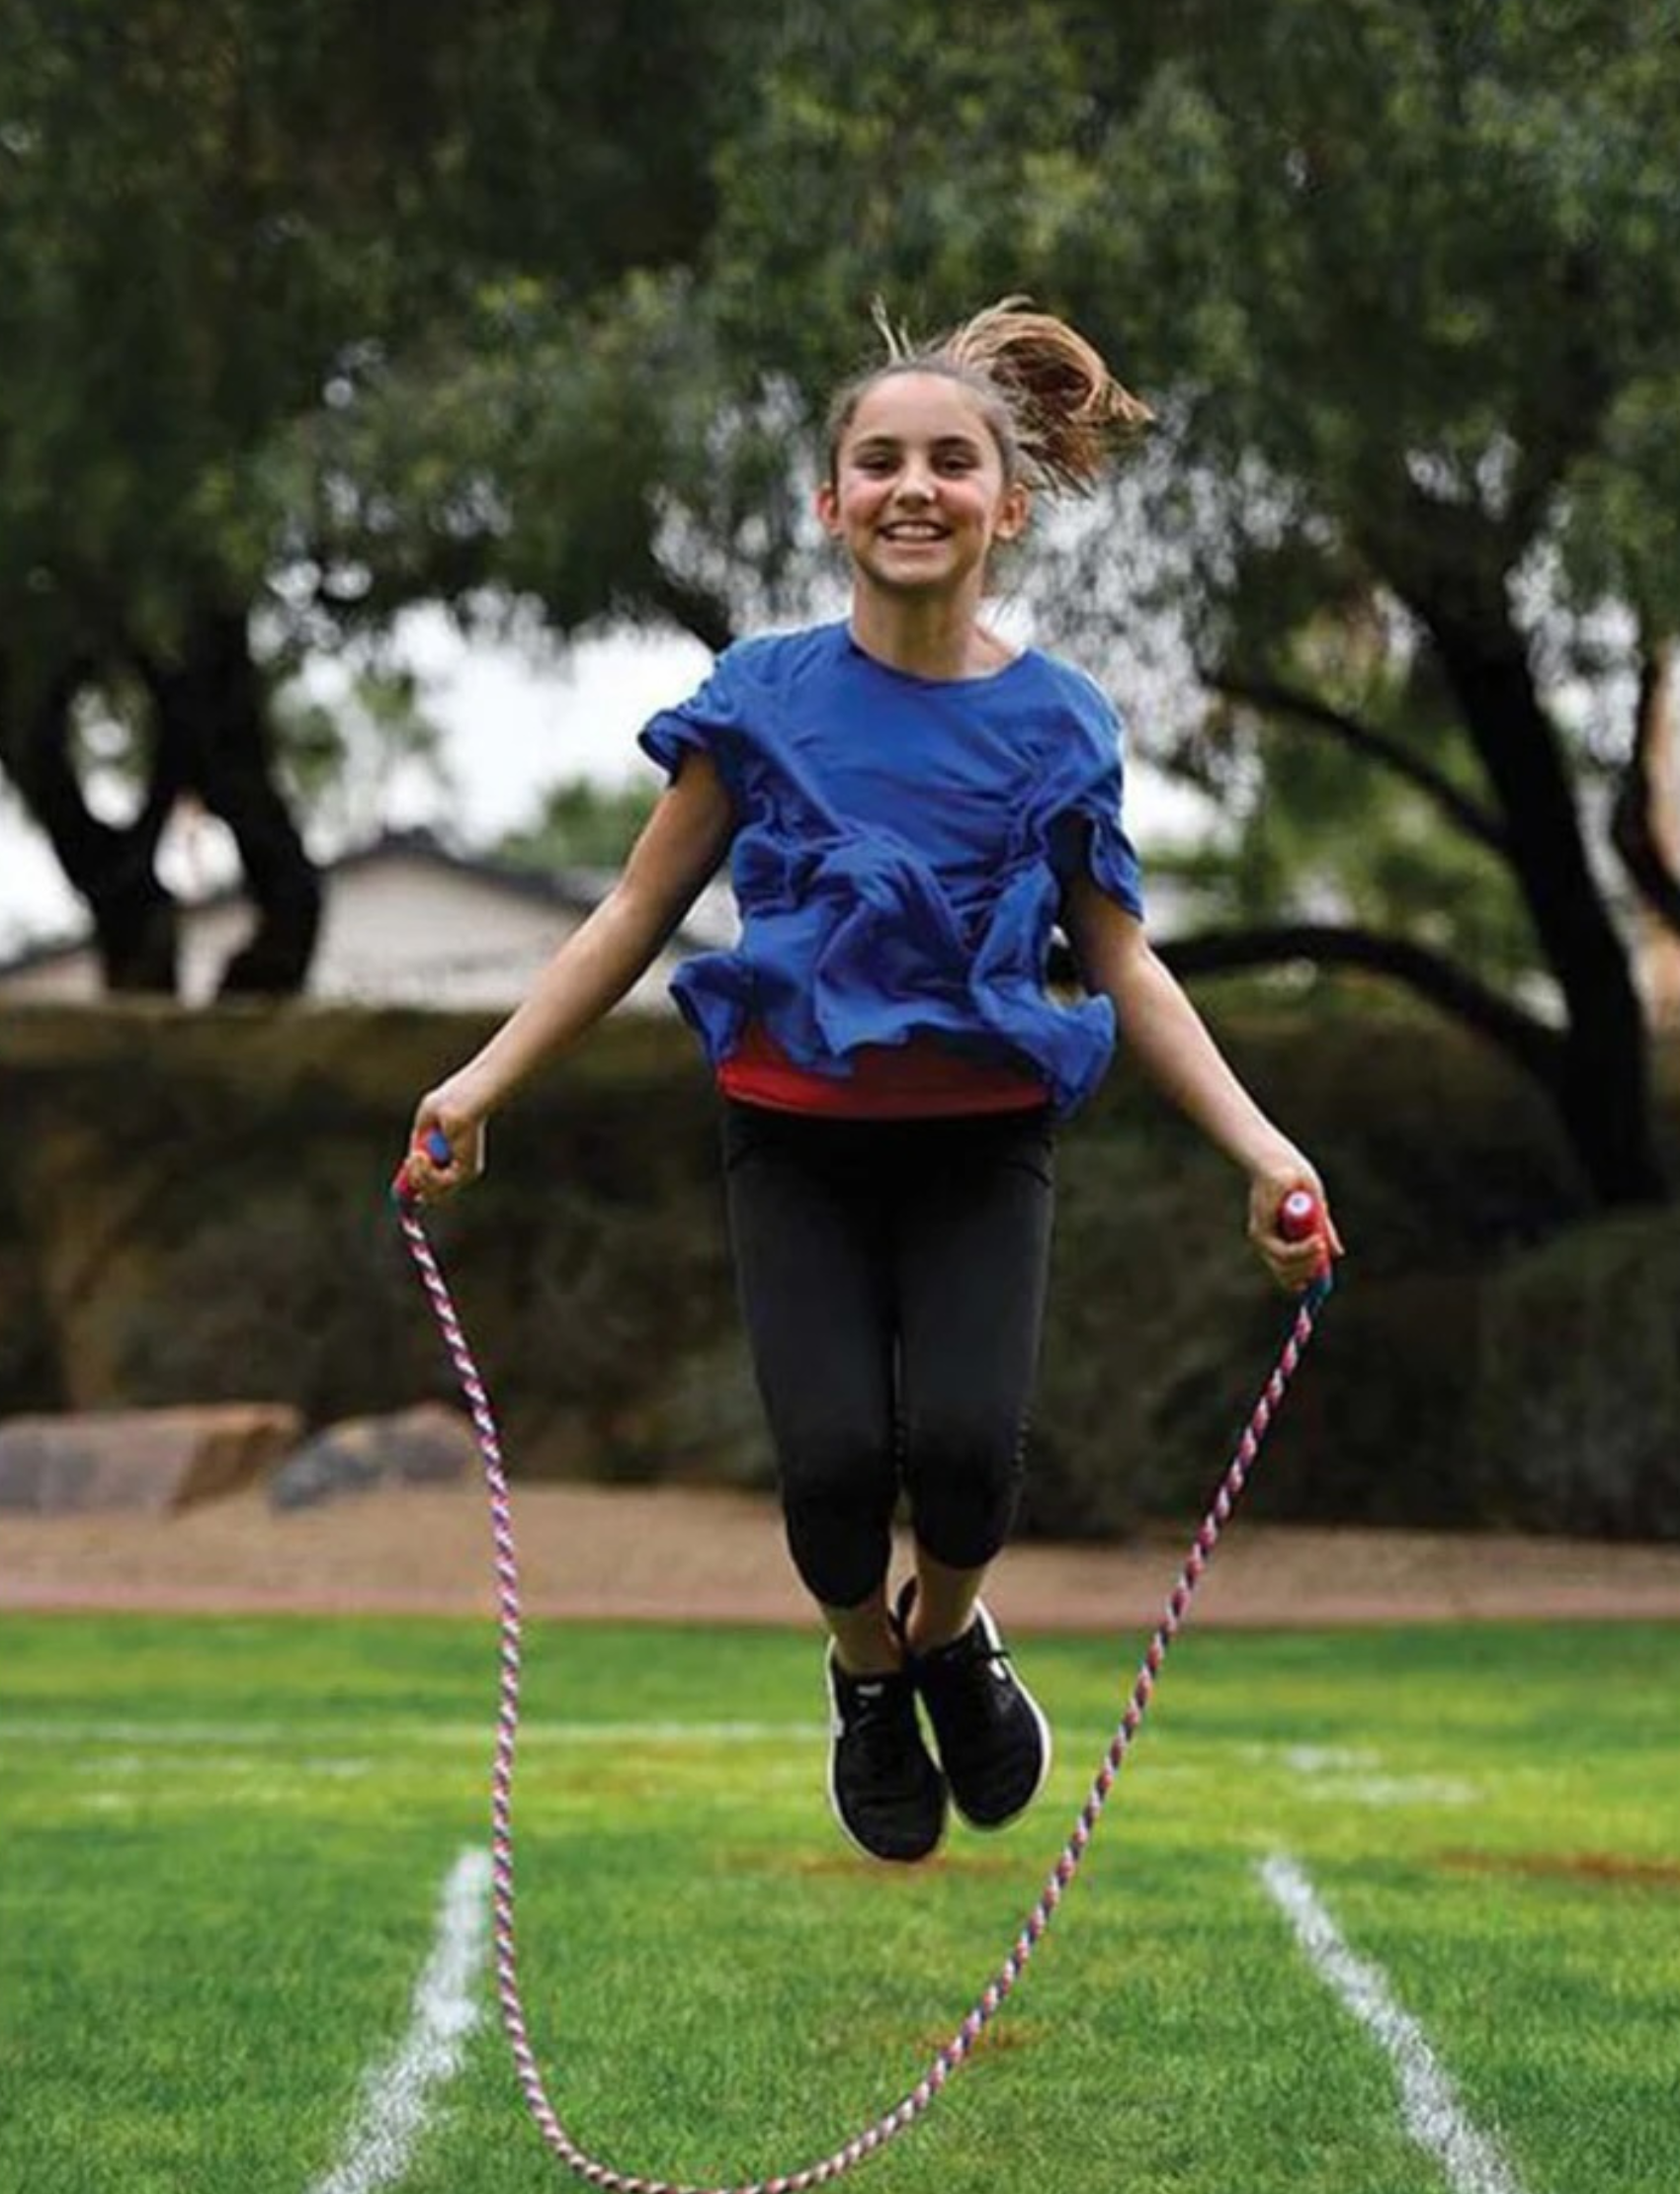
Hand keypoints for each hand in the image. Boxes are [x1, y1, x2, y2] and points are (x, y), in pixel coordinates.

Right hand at [397, 1079, 490, 1204]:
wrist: (463, 1100)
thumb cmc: (448, 1102)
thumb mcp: (424, 1125)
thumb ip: (418, 1143)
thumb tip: (410, 1162)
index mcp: (453, 1155)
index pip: (434, 1183)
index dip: (418, 1187)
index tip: (404, 1189)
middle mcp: (460, 1167)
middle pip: (433, 1194)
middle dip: (414, 1181)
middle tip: (409, 1162)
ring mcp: (465, 1172)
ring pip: (433, 1192)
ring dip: (417, 1175)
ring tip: (416, 1156)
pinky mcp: (466, 1172)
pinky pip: (439, 1184)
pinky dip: (425, 1172)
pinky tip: (421, 1155)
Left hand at [1246, 1152, 1343, 1292]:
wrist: (1279, 1162)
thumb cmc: (1296, 1181)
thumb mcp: (1315, 1210)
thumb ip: (1323, 1231)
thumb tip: (1337, 1254)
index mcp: (1282, 1239)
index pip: (1289, 1272)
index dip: (1305, 1280)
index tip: (1317, 1285)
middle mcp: (1269, 1242)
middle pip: (1287, 1274)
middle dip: (1309, 1273)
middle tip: (1324, 1266)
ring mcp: (1262, 1238)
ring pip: (1285, 1265)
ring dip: (1307, 1260)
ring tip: (1321, 1248)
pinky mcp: (1260, 1231)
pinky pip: (1282, 1251)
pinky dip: (1301, 1250)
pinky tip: (1317, 1244)